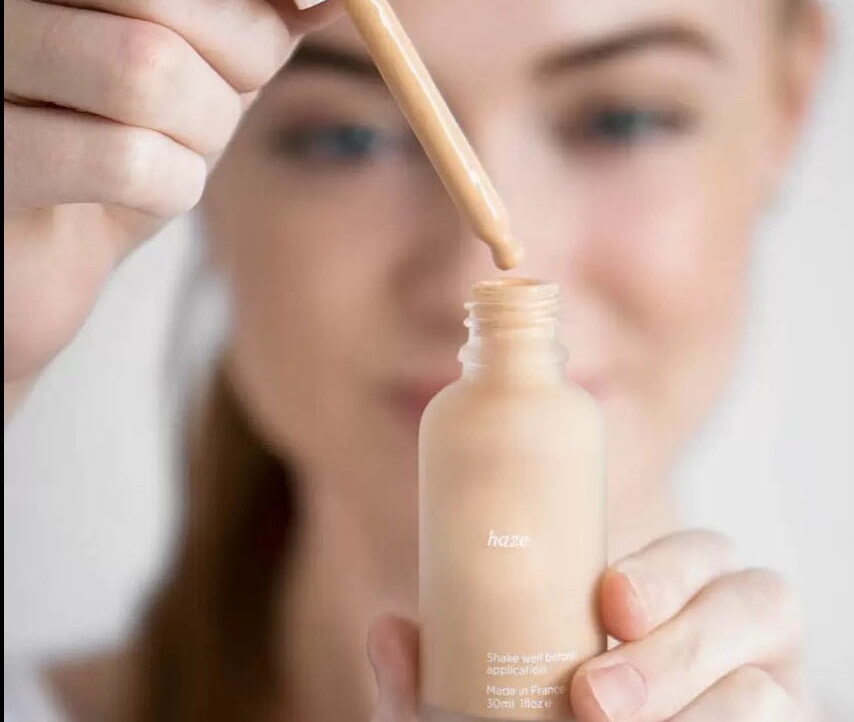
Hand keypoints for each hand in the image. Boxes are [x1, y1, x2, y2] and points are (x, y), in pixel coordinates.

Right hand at [3, 0, 415, 416]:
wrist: (50, 224)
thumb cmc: (131, 106)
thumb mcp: (216, 25)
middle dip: (240, 40)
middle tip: (243, 72)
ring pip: (143, 69)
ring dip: (208, 119)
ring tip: (189, 132)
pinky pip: (123, 161)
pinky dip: (174, 182)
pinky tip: (152, 181)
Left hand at [370, 531, 810, 720]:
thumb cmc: (545, 717)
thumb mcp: (491, 698)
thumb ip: (442, 672)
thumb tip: (386, 627)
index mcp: (676, 594)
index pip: (698, 553)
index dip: (666, 569)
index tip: (609, 600)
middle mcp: (733, 629)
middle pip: (753, 599)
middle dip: (678, 642)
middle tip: (594, 694)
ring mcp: (765, 687)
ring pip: (769, 684)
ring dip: (699, 707)